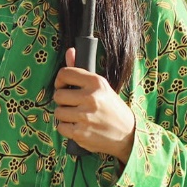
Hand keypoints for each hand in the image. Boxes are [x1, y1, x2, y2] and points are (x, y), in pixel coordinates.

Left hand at [53, 47, 136, 163]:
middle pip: (58, 95)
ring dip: (64, 115)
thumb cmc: (112, 108)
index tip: (63, 86)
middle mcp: (91, 98)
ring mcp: (85, 116)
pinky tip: (78, 127)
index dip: (60, 81)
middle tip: (73, 105)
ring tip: (77, 117)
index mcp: (96, 82)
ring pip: (58, 112)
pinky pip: (60, 127)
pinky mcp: (81, 133)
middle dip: (63, 101)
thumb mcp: (101, 87)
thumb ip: (81, 71)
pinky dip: (66, 129)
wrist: (128, 134)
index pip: (65, 73)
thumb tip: (70, 51)